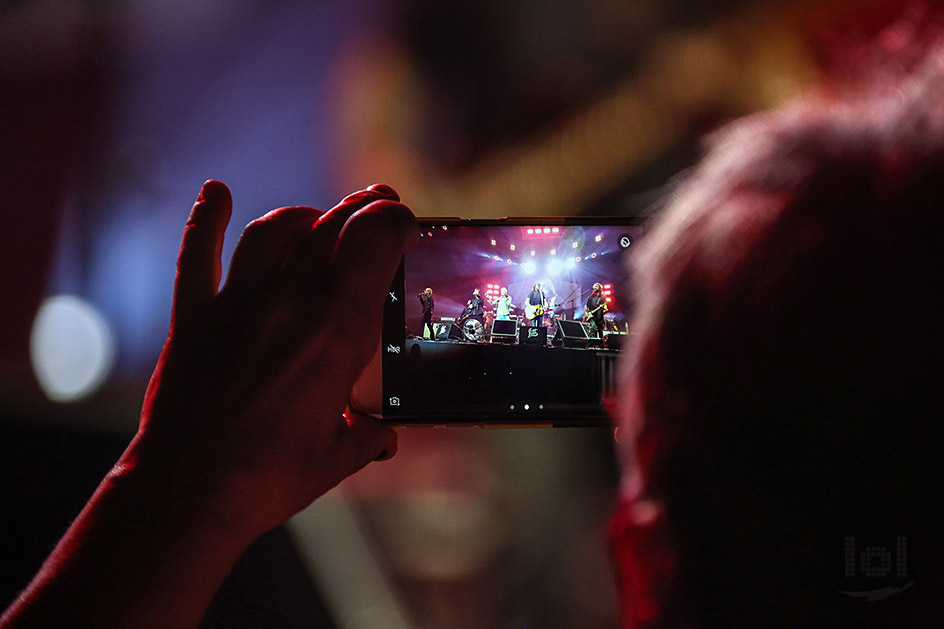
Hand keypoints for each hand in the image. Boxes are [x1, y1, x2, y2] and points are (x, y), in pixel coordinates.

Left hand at [127, 180, 416, 538]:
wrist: (188, 493)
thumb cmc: (269, 478)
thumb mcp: (337, 456)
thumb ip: (367, 437)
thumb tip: (384, 438)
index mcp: (335, 335)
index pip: (372, 245)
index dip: (392, 220)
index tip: (403, 220)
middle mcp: (288, 306)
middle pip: (329, 228)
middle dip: (360, 209)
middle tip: (374, 207)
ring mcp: (236, 306)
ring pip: (273, 232)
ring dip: (302, 217)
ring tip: (316, 220)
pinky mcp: (193, 318)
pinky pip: (199, 255)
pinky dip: (207, 220)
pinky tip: (215, 193)